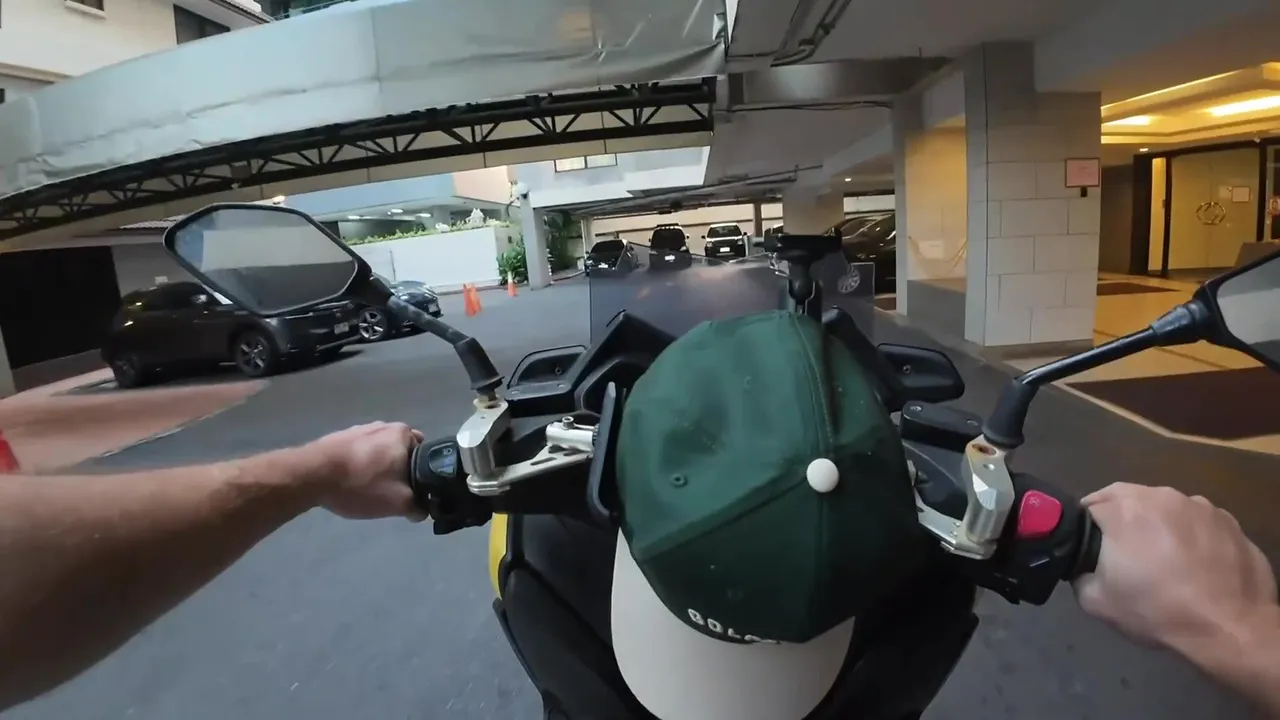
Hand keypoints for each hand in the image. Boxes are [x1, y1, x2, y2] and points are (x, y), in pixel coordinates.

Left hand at [300, 422, 424, 520]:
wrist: (311, 475)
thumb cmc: (361, 484)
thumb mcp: (399, 503)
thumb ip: (418, 507)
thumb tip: (421, 510)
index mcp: (403, 434)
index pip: (426, 454)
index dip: (421, 475)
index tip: (411, 492)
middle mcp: (384, 425)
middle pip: (401, 452)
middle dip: (399, 471)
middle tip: (390, 492)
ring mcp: (359, 429)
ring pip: (378, 452)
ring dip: (378, 468)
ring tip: (367, 490)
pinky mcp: (339, 437)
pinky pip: (358, 453)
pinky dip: (359, 466)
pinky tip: (350, 483)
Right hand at [1074, 483, 1275, 655]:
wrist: (1230, 627)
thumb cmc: (1157, 610)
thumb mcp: (1096, 601)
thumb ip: (1078, 574)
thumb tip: (1084, 566)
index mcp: (1123, 509)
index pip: (1088, 507)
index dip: (1085, 530)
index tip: (1090, 552)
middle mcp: (1160, 496)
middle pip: (1127, 499)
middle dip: (1120, 521)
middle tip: (1123, 554)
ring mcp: (1200, 505)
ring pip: (1165, 509)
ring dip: (1158, 526)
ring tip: (1164, 560)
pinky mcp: (1229, 521)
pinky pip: (1198, 523)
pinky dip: (1191, 536)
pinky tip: (1195, 565)